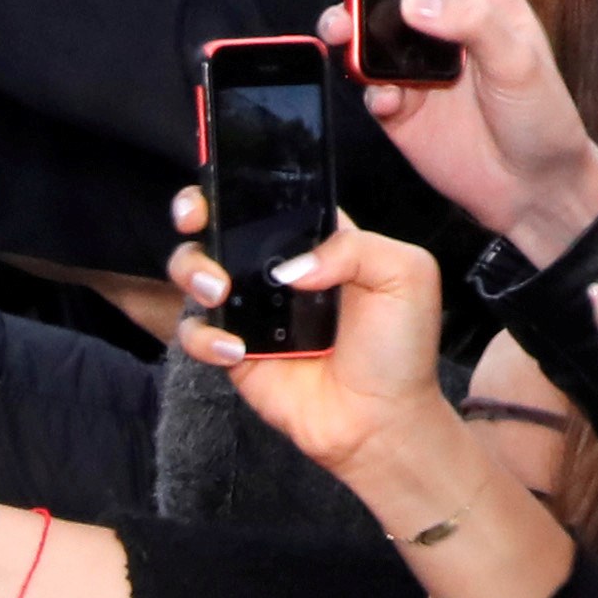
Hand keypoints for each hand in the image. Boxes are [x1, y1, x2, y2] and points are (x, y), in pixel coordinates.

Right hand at [164, 206, 452, 483]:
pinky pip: (196, 331)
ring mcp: (252, 308)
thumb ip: (355, 248)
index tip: (222, 176)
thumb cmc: (399, 347)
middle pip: (219, 222)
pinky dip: (203, 336)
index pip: (272, 195)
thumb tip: (290, 266)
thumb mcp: (404, 276)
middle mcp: (277, 266)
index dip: (243, 180)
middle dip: (195, 209)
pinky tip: (236, 349)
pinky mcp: (234, 351)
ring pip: (194, 270)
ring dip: (192, 270)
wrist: (381, 421)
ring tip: (218, 291)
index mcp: (318, 238)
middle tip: (196, 218)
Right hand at [324, 0, 597, 259]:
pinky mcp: (396, 104)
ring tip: (340, 28)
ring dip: (344, 21)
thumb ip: (472, 24)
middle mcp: (440, 20)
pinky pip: (365, 84)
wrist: (533, 190)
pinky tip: (388, 100)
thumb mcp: (520, 61)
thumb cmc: (542, 115)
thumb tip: (414, 3)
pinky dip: (366, 87)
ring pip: (363, 26)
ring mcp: (413, 61)